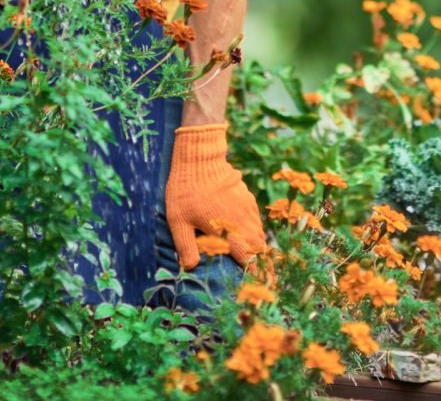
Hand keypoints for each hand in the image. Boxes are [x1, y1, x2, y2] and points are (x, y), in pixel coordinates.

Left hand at [165, 123, 265, 269]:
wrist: (200, 159)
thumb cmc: (185, 191)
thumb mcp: (178, 221)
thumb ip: (186, 246)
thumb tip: (190, 268)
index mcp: (227, 231)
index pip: (247, 256)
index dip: (254, 271)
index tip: (258, 282)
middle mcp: (242, 221)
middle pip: (258, 246)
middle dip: (261, 261)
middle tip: (262, 275)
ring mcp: (246, 207)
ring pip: (259, 232)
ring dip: (258, 246)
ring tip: (255, 258)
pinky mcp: (246, 197)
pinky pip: (256, 219)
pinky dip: (255, 230)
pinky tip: (248, 232)